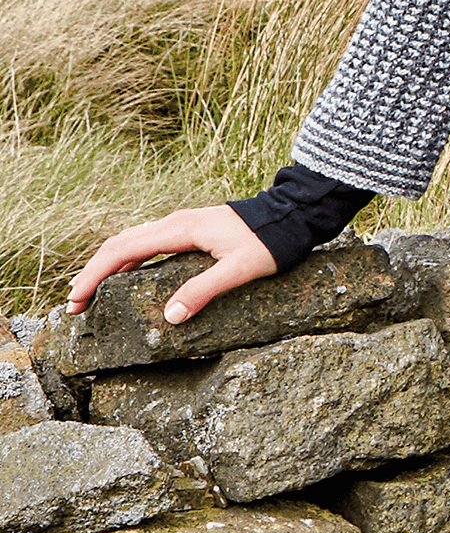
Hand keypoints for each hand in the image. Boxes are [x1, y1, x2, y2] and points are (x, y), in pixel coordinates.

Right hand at [66, 206, 276, 323]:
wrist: (292, 214)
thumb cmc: (269, 242)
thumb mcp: (239, 270)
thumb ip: (204, 291)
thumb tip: (169, 318)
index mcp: (181, 230)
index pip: (123, 250)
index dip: (94, 275)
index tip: (75, 301)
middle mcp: (176, 222)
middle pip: (121, 244)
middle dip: (93, 273)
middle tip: (74, 306)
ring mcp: (183, 224)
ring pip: (133, 242)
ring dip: (108, 266)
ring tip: (90, 294)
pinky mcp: (191, 230)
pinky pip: (149, 243)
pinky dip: (128, 261)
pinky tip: (124, 278)